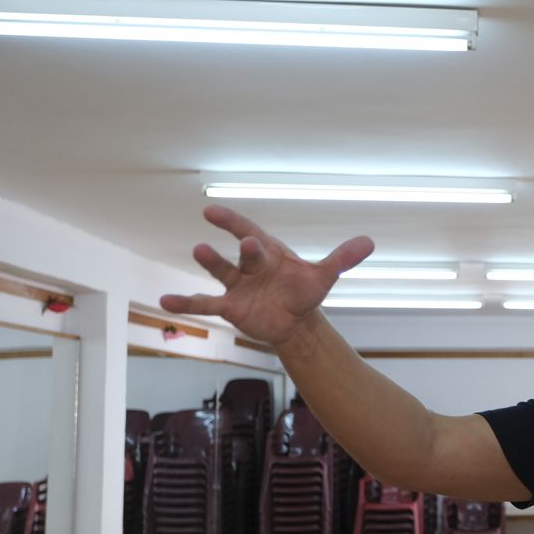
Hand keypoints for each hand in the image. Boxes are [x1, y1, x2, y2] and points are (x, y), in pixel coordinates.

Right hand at [159, 205, 373, 347]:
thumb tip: (369, 242)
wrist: (295, 322)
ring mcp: (237, 286)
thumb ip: (341, 259)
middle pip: (244, 254)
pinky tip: (165, 301)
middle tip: (246, 243)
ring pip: (221, 273)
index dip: (232, 221)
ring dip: (210, 263)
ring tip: (198, 251)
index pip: (248, 231)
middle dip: (245, 250)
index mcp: (268, 252)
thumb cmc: (304, 292)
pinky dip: (186, 303)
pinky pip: (204, 303)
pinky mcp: (230, 308)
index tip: (213, 211)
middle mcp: (248, 265)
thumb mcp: (323, 277)